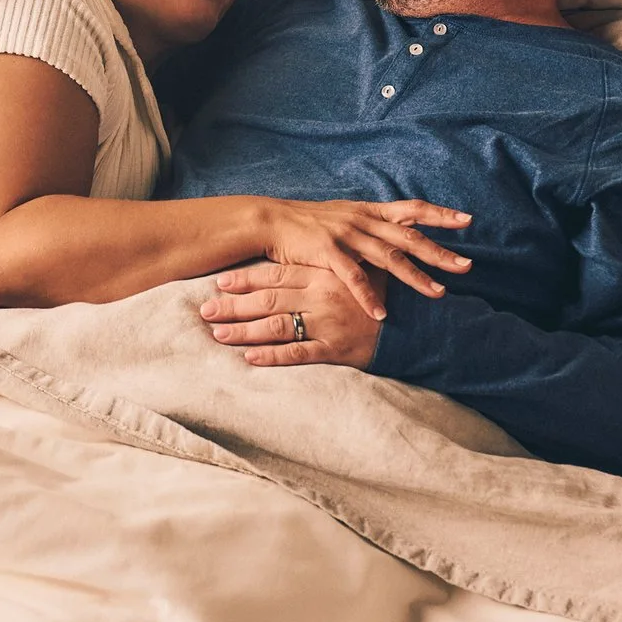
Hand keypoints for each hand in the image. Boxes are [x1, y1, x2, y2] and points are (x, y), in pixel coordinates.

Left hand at [202, 263, 382, 367]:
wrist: (416, 324)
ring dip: (244, 330)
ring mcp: (327, 323)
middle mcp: (321, 296)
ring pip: (276, 326)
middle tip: (205, 309)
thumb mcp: (356, 272)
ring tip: (217, 334)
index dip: (246, 279)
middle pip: (268, 300)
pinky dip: (272, 356)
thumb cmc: (383, 296)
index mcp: (324, 274)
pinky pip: (297, 354)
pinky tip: (249, 359)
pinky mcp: (335, 349)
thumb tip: (296, 262)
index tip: (220, 281)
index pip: (276, 274)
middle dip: (233, 305)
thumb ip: (328, 266)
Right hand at [254, 198, 471, 319]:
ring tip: (439, 293)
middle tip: (467, 266)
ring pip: (389, 257)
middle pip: (409, 236)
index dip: (440, 214)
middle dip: (440, 252)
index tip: (468, 220)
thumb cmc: (308, 223)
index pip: (412, 209)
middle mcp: (363, 220)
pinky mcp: (327, 251)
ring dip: (416, 277)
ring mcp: (346, 235)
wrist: (270, 220)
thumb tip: (397, 235)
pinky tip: (383, 313)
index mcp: (369, 210)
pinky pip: (354, 277)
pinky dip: (369, 296)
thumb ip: (371, 226)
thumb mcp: (344, 217)